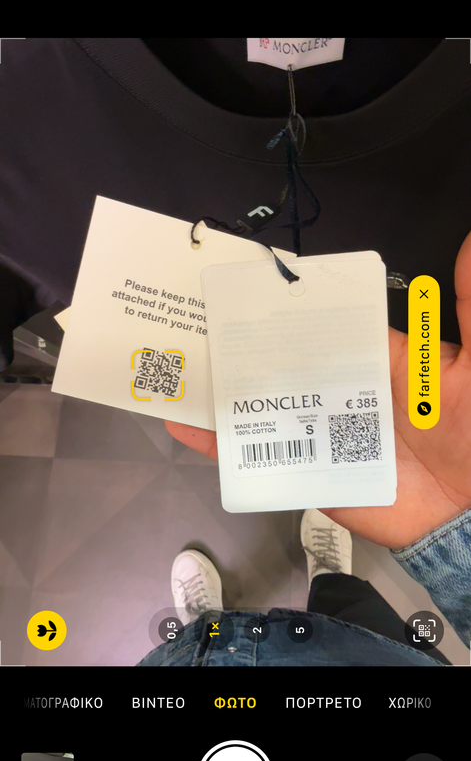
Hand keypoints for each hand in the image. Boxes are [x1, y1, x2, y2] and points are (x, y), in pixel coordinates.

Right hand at [165, 231, 470, 551]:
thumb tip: (464, 243)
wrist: (467, 518)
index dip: (284, 302)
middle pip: (281, 360)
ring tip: (174, 363)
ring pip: (263, 403)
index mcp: (378, 358)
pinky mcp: (311, 473)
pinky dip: (221, 444)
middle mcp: (343, 391)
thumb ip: (467, 306)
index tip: (239, 281)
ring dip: (221, 387)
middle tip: (186, 318)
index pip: (323, 321)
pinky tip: (186, 426)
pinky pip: (260, 457)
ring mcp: (323, 433)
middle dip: (238, 341)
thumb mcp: (470, 366)